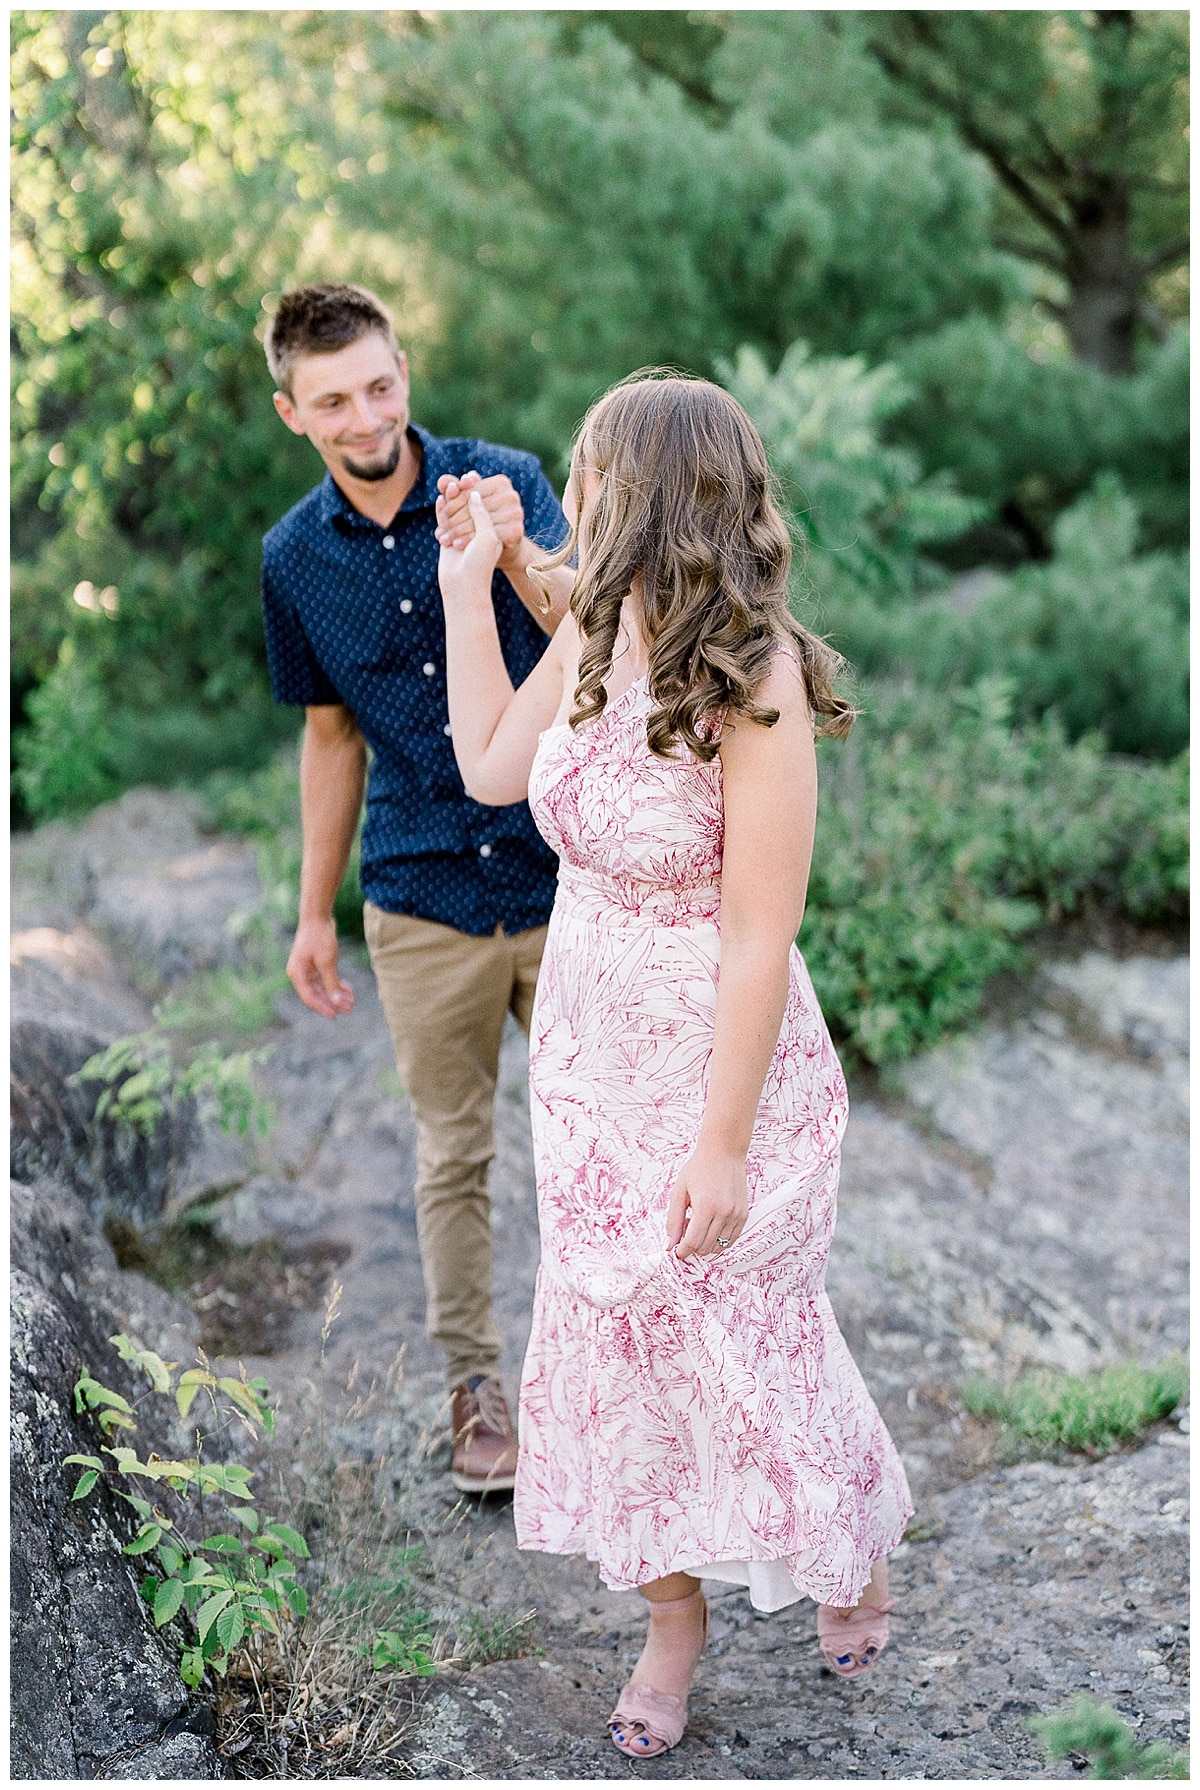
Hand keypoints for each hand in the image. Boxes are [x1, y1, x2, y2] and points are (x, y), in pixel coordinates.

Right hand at [286, 917, 354, 1019]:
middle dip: (333, 1002)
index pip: (309, 998)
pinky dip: (336, 984)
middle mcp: (299, 974)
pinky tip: (348, 989)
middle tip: (350, 1009)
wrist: (318, 916)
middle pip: (316, 995)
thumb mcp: (327, 961)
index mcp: (297, 974)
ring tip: (352, 1000)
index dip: (323, 1008)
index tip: (337, 1015)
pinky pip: (325, 980)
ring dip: (336, 994)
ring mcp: (307, 969)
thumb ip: (332, 983)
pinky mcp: (315, 964)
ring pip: (322, 988)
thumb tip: (338, 1003)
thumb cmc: (319, 937)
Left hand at [436, 470, 524, 564]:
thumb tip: (443, 482)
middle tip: (439, 532)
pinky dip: (470, 540)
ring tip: (444, 540)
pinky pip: (487, 535)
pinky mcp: (517, 529)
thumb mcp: (467, 503)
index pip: (470, 492)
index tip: (439, 515)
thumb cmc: (481, 520)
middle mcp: (512, 494)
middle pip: (474, 507)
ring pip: (479, 521)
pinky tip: (457, 545)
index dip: (452, 504)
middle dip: (454, 520)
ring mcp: (516, 512)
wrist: (502, 546)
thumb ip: (454, 490)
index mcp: (501, 482)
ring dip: (458, 532)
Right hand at [437, 488, 503, 602]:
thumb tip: (475, 493)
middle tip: (461, 479)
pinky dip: (442, 510)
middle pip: (469, 505)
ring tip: (451, 485)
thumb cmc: (480, 564)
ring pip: (456, 511)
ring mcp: (461, 533)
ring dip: (453, 498)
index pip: (484, 504)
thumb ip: (481, 514)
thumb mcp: (487, 536)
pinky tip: (440, 499)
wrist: (463, 586)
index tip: (474, 478)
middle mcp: (477, 530)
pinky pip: (443, 521)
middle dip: (464, 492)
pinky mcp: (447, 538)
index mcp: (491, 529)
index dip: (479, 490)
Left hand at [667, 1146, 748, 1260]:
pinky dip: (719, 1240)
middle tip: (686, 1231)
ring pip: (719, 1246)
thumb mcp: (679, 1191)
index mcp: (705, 1206)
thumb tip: (670, 1244)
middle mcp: (724, 1213)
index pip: (693, 1242)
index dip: (682, 1251)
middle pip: (706, 1247)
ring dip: (706, 1244)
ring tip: (699, 1226)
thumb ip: (673, 1220)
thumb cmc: (699, 1168)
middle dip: (692, 1247)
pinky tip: (710, 1226)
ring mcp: (736, 1215)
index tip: (677, 1251)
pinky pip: (731, 1239)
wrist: (724, 1152)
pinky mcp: (744, 1215)